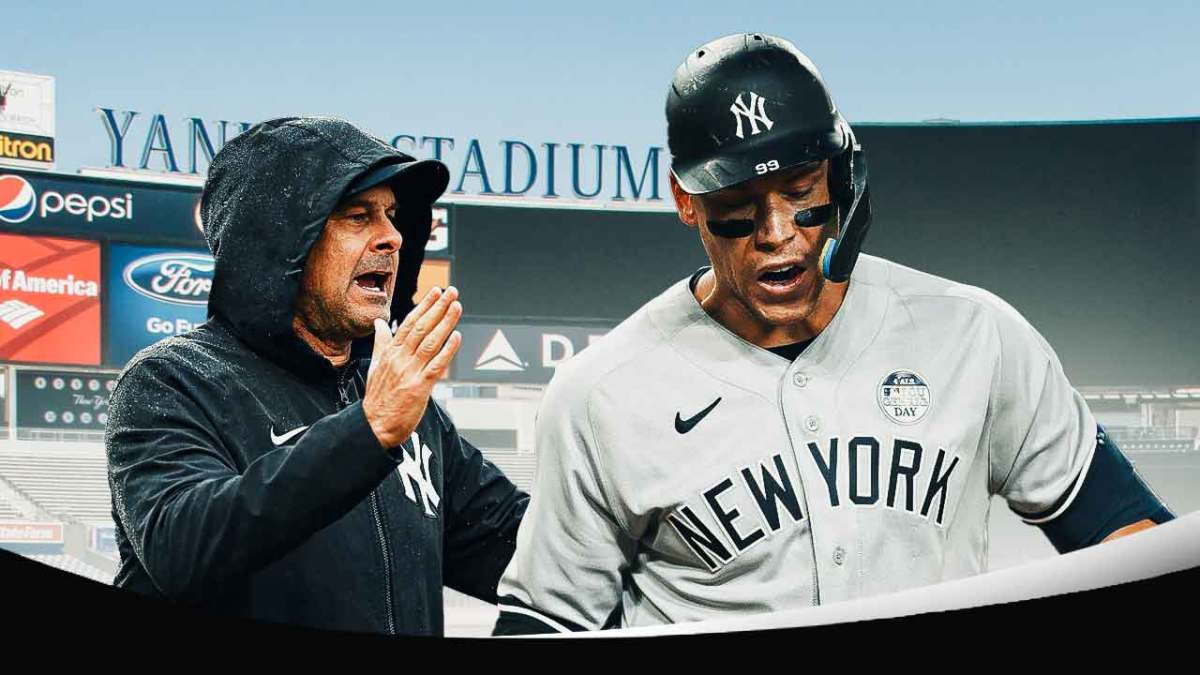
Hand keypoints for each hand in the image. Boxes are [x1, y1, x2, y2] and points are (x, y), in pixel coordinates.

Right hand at [362, 286, 462, 448]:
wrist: (373, 426)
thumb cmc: (377, 398)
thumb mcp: (375, 366)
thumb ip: (381, 343)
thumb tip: (379, 324)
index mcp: (390, 353)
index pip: (409, 323)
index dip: (424, 306)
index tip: (436, 292)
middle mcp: (400, 359)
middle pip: (422, 328)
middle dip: (438, 308)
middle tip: (452, 292)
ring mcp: (410, 372)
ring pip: (430, 343)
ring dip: (445, 323)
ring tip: (456, 307)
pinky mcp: (419, 388)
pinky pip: (436, 366)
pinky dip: (447, 351)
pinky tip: (456, 337)